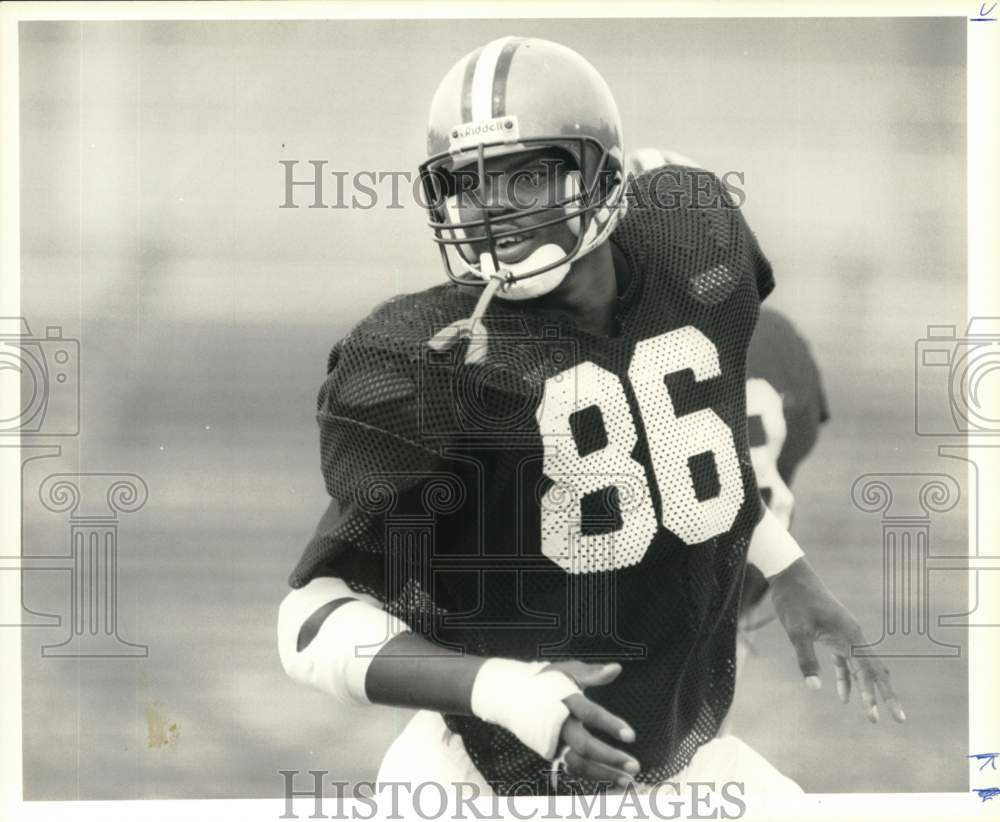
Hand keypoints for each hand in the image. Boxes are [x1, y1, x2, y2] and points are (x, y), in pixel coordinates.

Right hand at [543, 660, 640, 786]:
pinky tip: (610, 781)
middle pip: (585, 746)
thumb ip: (593, 673)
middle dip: (610, 758)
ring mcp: (554, 741)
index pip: (590, 714)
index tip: (632, 737)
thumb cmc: (546, 681)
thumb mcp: (568, 671)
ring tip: (627, 781)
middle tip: (635, 766)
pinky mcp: (551, 752)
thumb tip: (617, 668)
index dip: (610, 725)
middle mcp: (559, 725)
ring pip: (578, 764)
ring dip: (603, 774)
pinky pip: (572, 769)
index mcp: (565, 701)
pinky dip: (591, 777)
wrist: (512, 695)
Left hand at [769, 558, 905, 723]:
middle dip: (884, 695)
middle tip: (897, 720)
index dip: (876, 694)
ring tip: (870, 715)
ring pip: (862, 667)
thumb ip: (806, 659)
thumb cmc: (794, 601)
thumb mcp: (797, 631)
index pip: (868, 670)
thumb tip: (815, 689)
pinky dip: (847, 677)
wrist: (790, 575)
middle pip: (874, 670)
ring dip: (866, 690)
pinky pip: (846, 661)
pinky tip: (843, 696)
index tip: (881, 714)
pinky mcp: (835, 634)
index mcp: (850, 634)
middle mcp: (854, 635)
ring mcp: (846, 635)